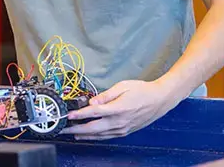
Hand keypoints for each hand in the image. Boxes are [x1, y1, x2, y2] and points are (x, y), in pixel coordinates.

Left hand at [61, 80, 179, 139]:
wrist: (160, 100)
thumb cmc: (143, 91)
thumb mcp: (123, 86)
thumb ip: (106, 95)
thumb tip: (92, 100)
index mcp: (118, 108)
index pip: (94, 112)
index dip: (79, 114)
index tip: (68, 115)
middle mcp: (119, 121)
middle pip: (92, 128)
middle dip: (75, 128)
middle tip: (63, 129)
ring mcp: (122, 128)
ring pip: (98, 135)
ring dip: (83, 134)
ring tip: (70, 133)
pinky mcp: (124, 132)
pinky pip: (106, 136)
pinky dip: (94, 137)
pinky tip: (87, 135)